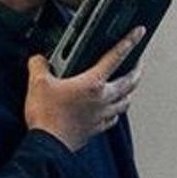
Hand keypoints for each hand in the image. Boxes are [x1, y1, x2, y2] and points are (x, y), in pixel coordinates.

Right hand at [24, 27, 145, 151]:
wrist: (47, 145)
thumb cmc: (46, 116)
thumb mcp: (37, 83)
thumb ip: (38, 65)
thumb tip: (38, 59)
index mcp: (92, 84)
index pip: (116, 57)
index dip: (129, 41)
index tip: (138, 33)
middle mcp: (102, 99)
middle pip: (129, 81)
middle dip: (137, 69)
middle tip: (139, 62)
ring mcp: (101, 116)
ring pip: (126, 101)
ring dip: (130, 91)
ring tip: (130, 85)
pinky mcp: (96, 129)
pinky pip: (114, 118)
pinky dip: (116, 111)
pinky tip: (112, 110)